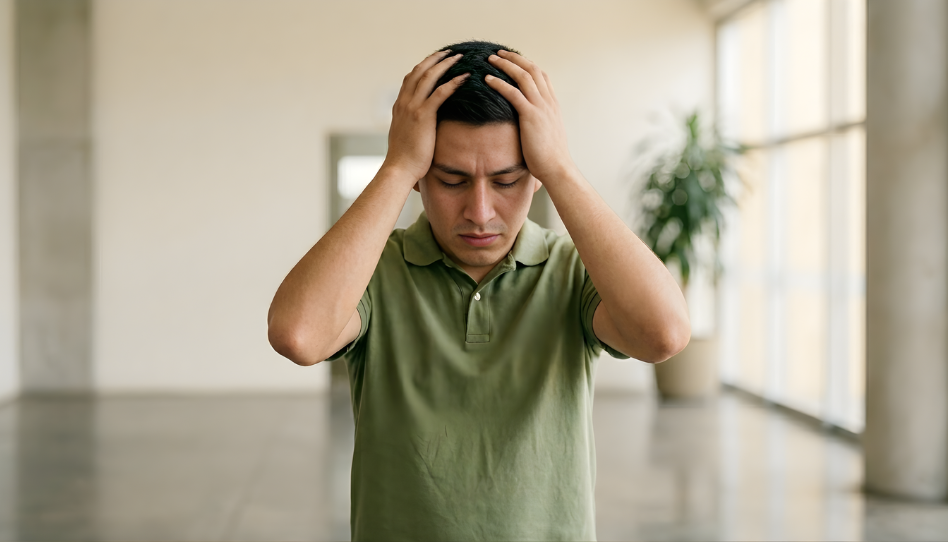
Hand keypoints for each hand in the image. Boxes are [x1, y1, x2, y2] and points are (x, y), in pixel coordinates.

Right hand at [383, 51, 468, 181]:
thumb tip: (420, 129)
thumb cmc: (404, 160)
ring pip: (429, 76)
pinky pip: (440, 92)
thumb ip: (412, 127)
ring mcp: (412, 107)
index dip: (423, 67)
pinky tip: (465, 77)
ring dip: (445, 64)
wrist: (399, 169)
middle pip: (418, 71)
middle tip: (449, 52)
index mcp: (399, 107)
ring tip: (458, 57)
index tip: (435, 61)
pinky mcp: (423, 115)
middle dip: (435, 59)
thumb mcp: (405, 138)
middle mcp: (404, 103)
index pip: (409, 79)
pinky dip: (453, 82)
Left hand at [485, 50, 577, 182]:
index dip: (527, 65)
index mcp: (553, 105)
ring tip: (491, 59)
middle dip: (515, 58)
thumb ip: (539, 123)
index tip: (514, 60)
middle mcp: (548, 102)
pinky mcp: (531, 116)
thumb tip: (529, 125)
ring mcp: (541, 107)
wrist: (557, 168)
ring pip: (523, 76)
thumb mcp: (547, 134)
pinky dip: (500, 83)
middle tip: (499, 53)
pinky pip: (513, 93)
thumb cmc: (550, 157)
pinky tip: (487, 79)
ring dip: (506, 65)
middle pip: (532, 69)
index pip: (542, 76)